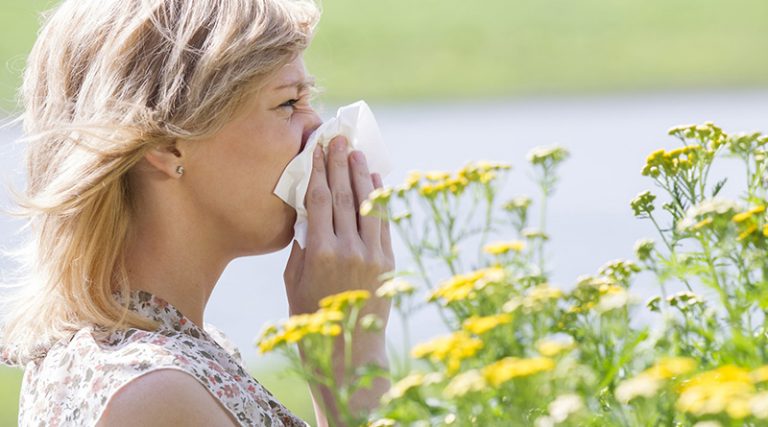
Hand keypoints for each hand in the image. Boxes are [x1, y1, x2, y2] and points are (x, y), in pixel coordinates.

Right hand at [283, 136, 394, 321]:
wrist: (348, 351)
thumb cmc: (312, 318)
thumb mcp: (294, 281)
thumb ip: (301, 244)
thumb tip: (307, 212)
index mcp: (319, 252)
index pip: (318, 200)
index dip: (317, 170)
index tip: (316, 149)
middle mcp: (347, 248)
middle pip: (342, 195)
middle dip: (339, 163)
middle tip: (338, 138)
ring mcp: (371, 254)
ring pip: (366, 204)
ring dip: (361, 174)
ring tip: (356, 151)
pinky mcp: (387, 261)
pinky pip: (383, 222)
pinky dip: (379, 199)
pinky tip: (375, 180)